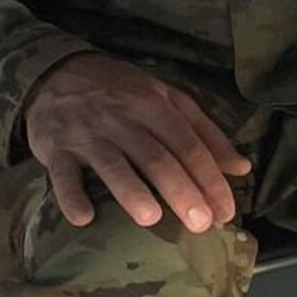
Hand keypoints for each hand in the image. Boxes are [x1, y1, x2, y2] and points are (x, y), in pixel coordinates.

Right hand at [22, 54, 249, 232]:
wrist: (56, 72)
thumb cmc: (122, 91)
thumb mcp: (167, 99)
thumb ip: (204, 133)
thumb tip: (242, 168)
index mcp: (154, 105)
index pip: (188, 144)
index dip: (209, 178)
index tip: (225, 211)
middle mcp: (122, 118)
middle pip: (156, 157)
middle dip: (181, 190)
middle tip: (200, 224)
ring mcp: (86, 134)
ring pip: (112, 164)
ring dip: (131, 191)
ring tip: (151, 218)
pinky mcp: (54, 148)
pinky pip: (62, 174)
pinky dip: (71, 196)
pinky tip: (84, 217)